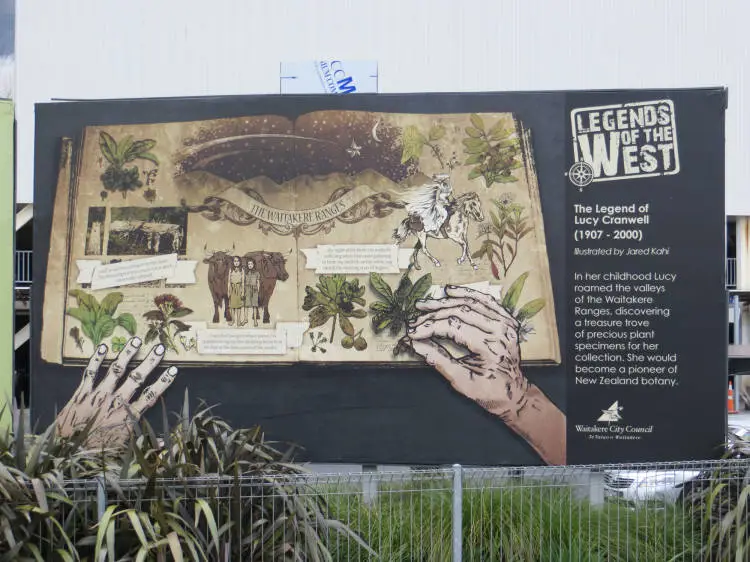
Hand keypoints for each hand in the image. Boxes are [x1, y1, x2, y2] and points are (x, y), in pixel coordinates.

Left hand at [56, 337, 177, 448]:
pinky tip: (103, 347)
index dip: (163, 382)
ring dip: (127, 354)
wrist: (65, 453)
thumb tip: (164, 445)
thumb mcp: (124, 452)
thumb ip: (145, 445)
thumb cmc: (97, 453)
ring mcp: (98, 395)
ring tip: (136, 340)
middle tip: (159, 347)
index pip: (150, 395)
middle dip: (149, 362)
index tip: (173, 370)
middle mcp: (116, 401)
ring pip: (116, 370)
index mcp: (128, 416)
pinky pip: (90, 373)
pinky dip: (96, 359)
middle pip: (136, 378)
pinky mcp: (82, 393)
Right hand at [405, 285, 565, 464]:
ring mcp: (506, 322)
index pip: (454, 327)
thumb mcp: (460, 380)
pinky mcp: (506, 318)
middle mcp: (500, 330)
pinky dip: (466, 293)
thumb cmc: (488, 391)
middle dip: (433, 315)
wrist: (514, 392)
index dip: (429, 327)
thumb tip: (414, 343)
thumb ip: (438, 359)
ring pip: (471, 302)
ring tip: (424, 304)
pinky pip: (484, 300)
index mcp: (490, 347)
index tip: (411, 332)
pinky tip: (450, 291)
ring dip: (444, 302)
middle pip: (461, 312)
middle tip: (414, 319)